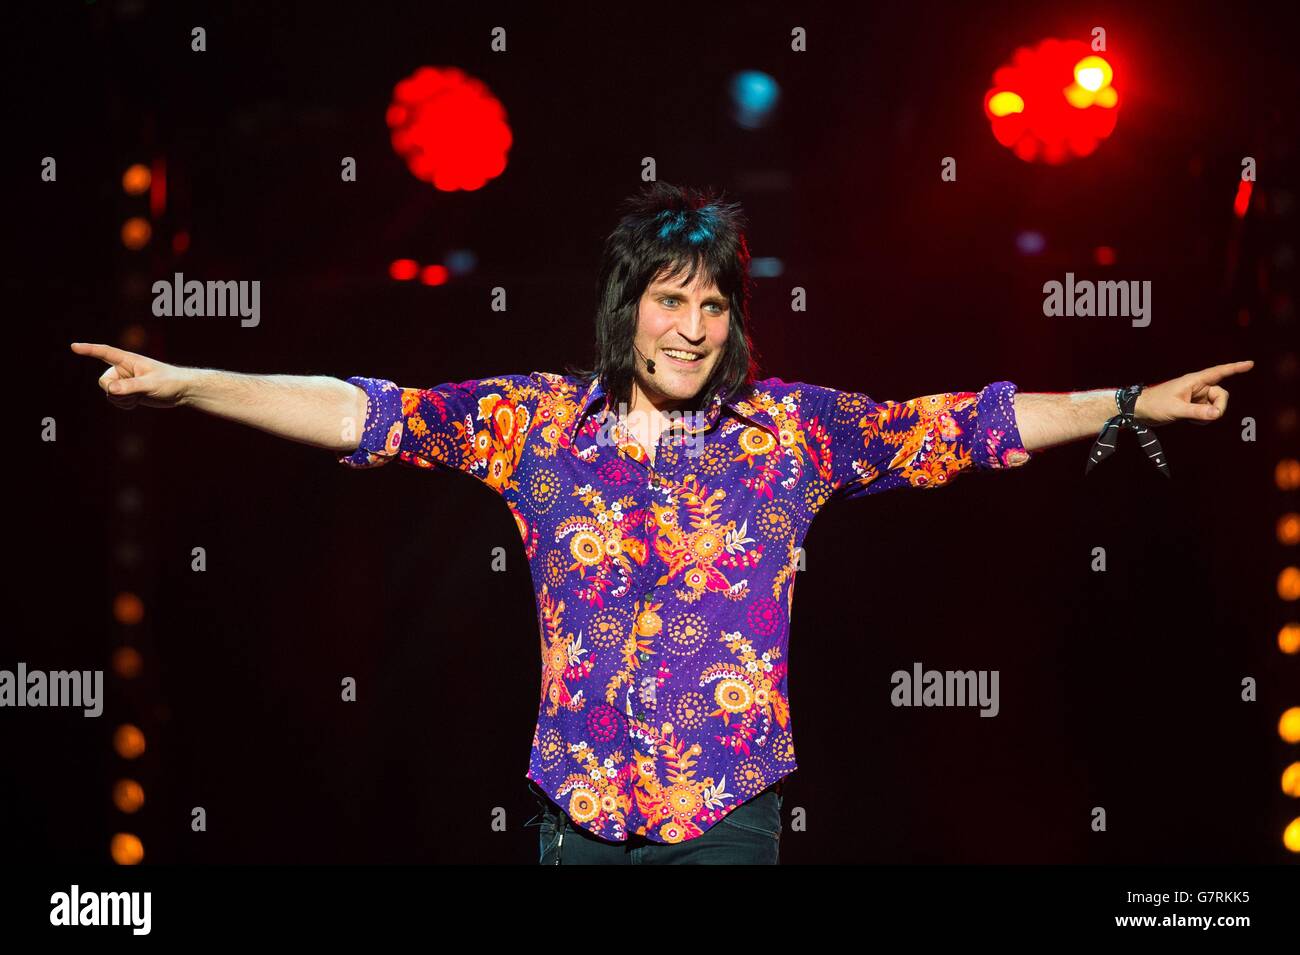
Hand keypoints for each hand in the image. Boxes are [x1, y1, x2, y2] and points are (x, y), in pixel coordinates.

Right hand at [71, 341, 192, 409]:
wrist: (181, 391)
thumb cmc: (169, 381)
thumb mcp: (150, 384)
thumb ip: (130, 387)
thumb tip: (110, 390)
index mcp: (128, 360)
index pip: (104, 353)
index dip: (89, 350)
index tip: (74, 346)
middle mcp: (122, 369)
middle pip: (104, 382)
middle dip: (115, 391)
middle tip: (134, 393)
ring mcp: (124, 381)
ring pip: (108, 393)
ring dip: (122, 399)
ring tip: (139, 396)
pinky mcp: (127, 392)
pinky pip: (114, 401)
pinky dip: (124, 404)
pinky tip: (137, 402)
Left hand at [1133, 360, 1253, 426]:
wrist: (1140, 411)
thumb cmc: (1154, 405)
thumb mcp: (1176, 409)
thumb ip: (1197, 412)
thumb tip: (1217, 414)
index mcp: (1194, 381)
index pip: (1219, 372)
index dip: (1235, 368)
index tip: (1250, 364)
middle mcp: (1198, 386)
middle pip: (1221, 394)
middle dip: (1219, 406)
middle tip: (1210, 416)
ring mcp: (1196, 396)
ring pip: (1215, 404)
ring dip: (1210, 414)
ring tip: (1193, 420)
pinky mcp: (1193, 405)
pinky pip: (1208, 411)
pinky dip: (1205, 418)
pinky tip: (1193, 422)